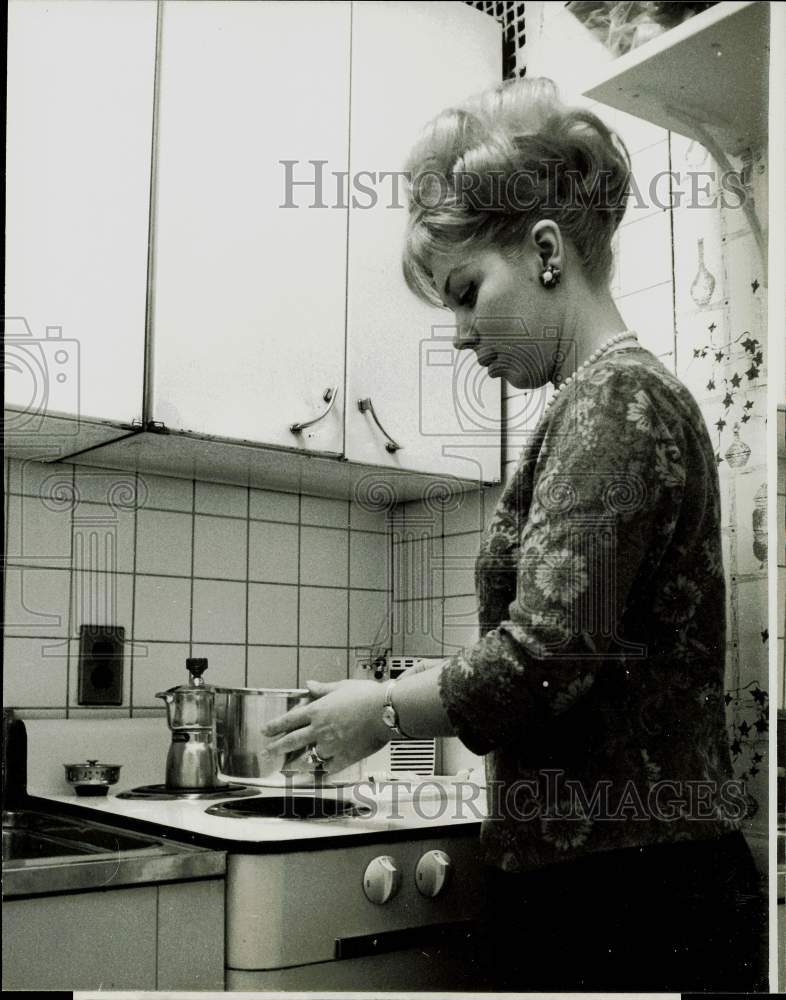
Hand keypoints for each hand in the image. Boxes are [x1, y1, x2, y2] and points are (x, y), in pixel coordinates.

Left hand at [263, 679, 389, 774]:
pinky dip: (325, 769)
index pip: (289, 720)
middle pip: (292, 741)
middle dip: (277, 747)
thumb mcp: (342, 686)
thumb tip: (309, 685)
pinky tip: (322, 771)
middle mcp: (320, 730)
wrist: (387, 711)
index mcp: (317, 711)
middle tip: (267, 752)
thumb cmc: (368, 696)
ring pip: (309, 758)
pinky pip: (329, 768)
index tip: (265, 731)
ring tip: (290, 766)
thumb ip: (323, 689)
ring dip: (298, 762)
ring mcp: (331, 746)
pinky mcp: (344, 758)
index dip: (275, 726)